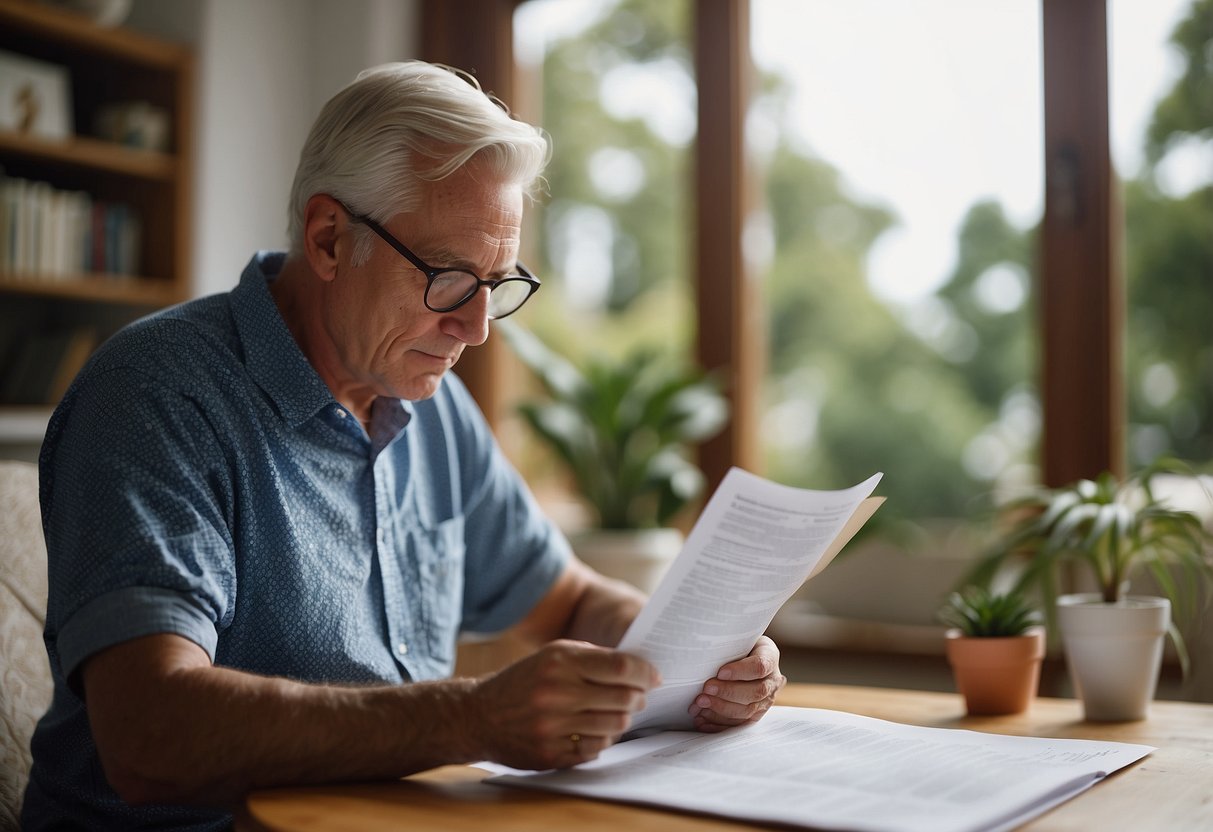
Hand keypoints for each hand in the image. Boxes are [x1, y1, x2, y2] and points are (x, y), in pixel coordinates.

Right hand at [469, 640, 659, 769]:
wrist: (479, 715)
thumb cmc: (525, 680)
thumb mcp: (553, 655)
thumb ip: (593, 657)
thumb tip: (638, 667)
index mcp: (560, 661)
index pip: (620, 666)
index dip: (644, 672)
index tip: (654, 676)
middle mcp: (557, 693)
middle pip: (624, 698)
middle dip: (639, 697)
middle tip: (640, 696)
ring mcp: (553, 726)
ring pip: (615, 726)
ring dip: (623, 719)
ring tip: (617, 712)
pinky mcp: (550, 753)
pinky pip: (596, 749)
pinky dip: (602, 739)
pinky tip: (595, 730)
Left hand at [688, 635, 785, 732]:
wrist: (742, 657)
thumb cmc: (735, 645)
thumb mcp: (736, 639)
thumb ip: (728, 646)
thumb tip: (704, 656)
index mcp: (770, 656)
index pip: (760, 666)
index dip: (740, 671)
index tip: (720, 672)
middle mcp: (772, 681)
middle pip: (755, 691)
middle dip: (728, 692)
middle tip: (706, 689)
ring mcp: (765, 701)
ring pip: (747, 710)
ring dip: (721, 708)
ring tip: (700, 703)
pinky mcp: (755, 716)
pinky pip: (739, 724)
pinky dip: (718, 724)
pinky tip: (702, 720)